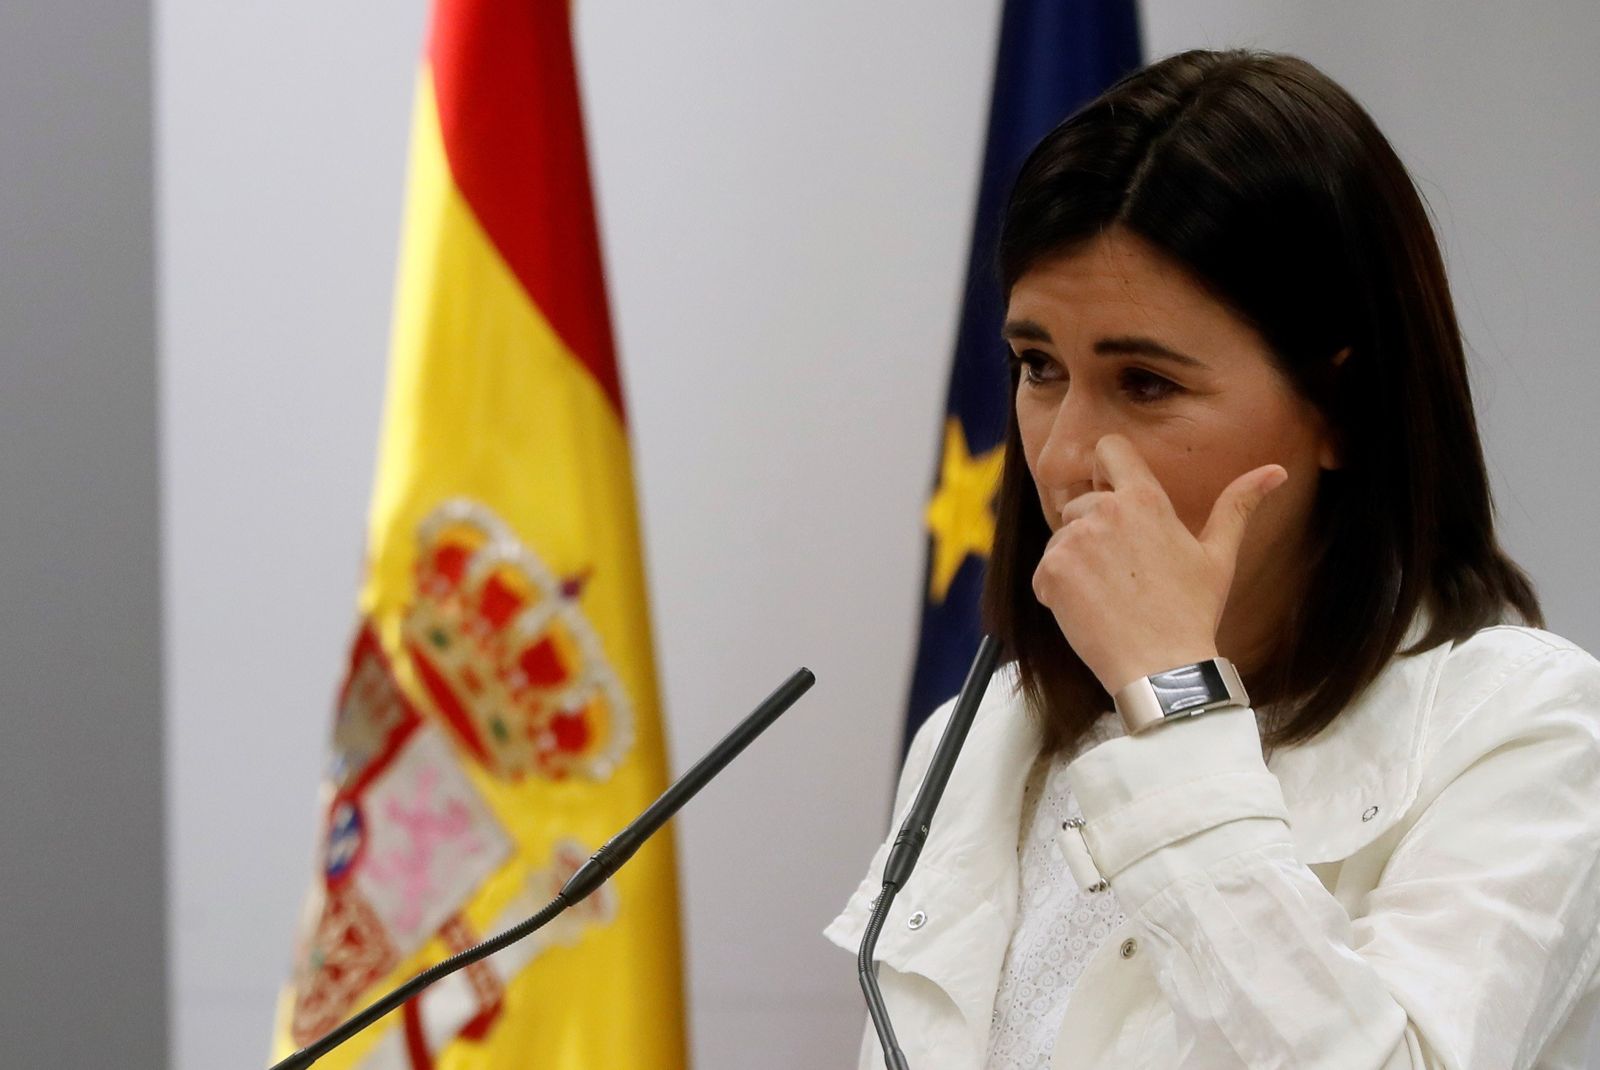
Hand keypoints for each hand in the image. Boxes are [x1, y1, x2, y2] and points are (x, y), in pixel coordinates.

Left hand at [1030, 433, 1287, 694]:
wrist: (1162, 669)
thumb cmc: (1192, 613)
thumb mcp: (1219, 557)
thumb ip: (1238, 506)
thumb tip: (1275, 471)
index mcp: (1145, 499)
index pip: (1109, 448)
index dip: (1107, 470)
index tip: (1114, 496)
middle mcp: (1105, 511)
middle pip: (1079, 502)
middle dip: (1092, 532)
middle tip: (1123, 576)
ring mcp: (1074, 540)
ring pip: (1060, 540)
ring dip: (1075, 565)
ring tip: (1110, 597)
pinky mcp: (1052, 571)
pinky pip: (1044, 573)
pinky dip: (1058, 593)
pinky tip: (1090, 614)